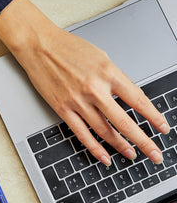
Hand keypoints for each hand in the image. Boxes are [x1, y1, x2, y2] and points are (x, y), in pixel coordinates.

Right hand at [0, 0, 169, 165]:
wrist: (39, 45)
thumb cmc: (68, 47)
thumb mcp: (101, 56)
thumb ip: (114, 78)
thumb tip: (127, 96)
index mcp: (108, 73)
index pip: (138, 100)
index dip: (153, 117)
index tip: (162, 128)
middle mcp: (95, 89)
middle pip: (124, 122)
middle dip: (143, 141)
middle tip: (155, 154)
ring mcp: (78, 101)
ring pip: (104, 131)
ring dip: (121, 146)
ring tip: (132, 154)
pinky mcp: (63, 109)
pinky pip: (82, 133)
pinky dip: (94, 148)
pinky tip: (104, 156)